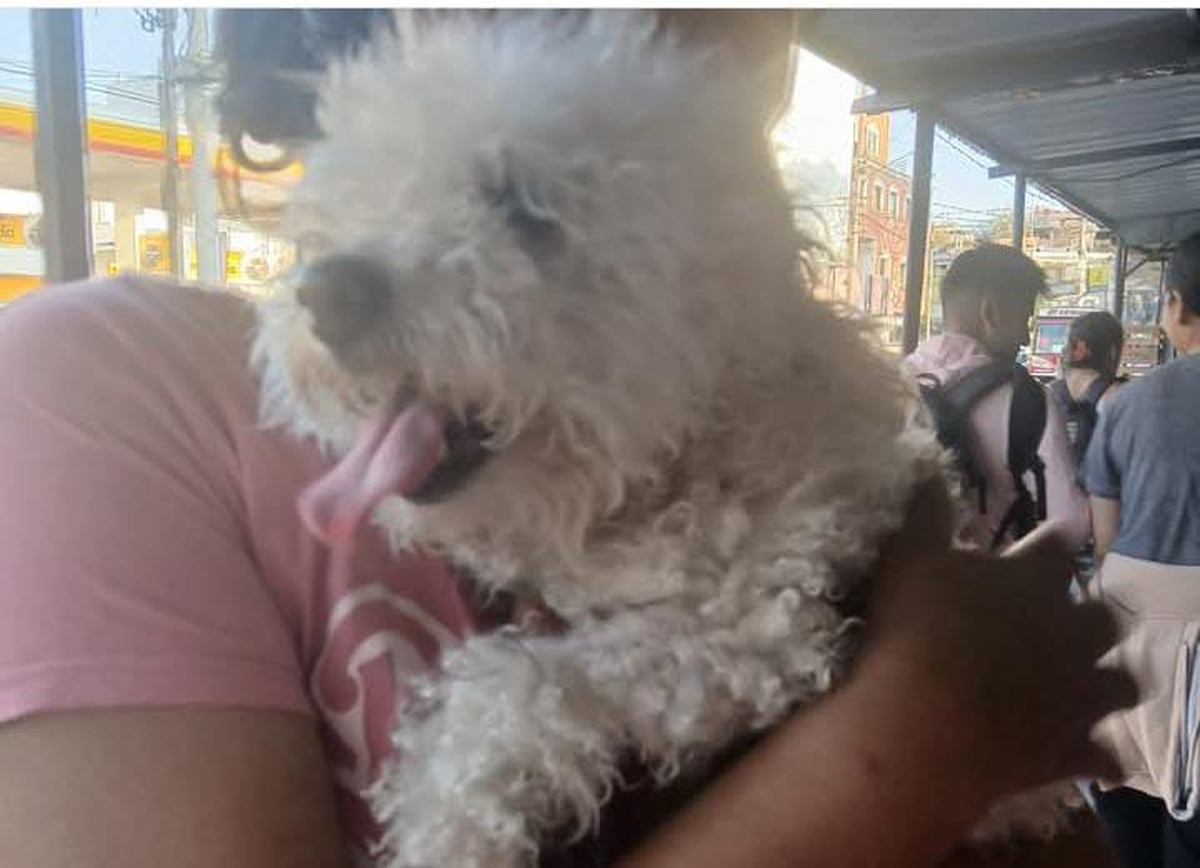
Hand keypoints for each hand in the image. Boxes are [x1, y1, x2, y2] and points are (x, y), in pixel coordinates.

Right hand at [858, 480, 1137, 802]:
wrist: (920, 723)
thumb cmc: (912, 630)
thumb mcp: (907, 558)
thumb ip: (926, 515)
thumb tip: (932, 470)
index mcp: (1032, 580)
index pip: (1057, 544)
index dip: (1048, 543)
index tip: (1038, 543)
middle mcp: (1069, 633)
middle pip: (1104, 619)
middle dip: (1090, 618)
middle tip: (1061, 623)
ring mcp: (1077, 694)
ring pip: (1121, 685)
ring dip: (1108, 683)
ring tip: (1085, 687)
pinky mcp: (1071, 749)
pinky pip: (1105, 757)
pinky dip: (1099, 755)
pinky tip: (1088, 756)